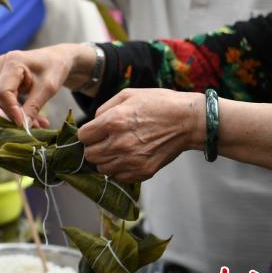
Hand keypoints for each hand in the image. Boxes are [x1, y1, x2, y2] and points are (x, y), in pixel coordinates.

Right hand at [0, 44, 84, 127]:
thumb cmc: (56, 68)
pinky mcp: (3, 78)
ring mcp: (1, 71)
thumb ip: (33, 107)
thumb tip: (23, 127)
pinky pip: (8, 98)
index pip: (3, 92)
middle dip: (18, 114)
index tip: (23, 125)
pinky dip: (21, 109)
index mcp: (12, 61)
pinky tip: (35, 117)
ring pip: (5, 100)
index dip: (12, 110)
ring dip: (21, 114)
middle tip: (37, 127)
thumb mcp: (48, 89)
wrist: (59, 59)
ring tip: (40, 123)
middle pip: (3, 97)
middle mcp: (2, 64)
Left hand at [78, 88, 203, 182]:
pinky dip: (119, 169)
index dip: (87, 133)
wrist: (188, 121)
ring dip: (105, 160)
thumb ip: (104, 109)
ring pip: (101, 168)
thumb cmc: (159, 104)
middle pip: (89, 155)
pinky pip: (118, 177)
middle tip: (105, 141)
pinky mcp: (143, 172)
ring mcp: (131, 160)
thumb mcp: (128, 95)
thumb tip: (93, 122)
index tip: (95, 132)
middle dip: (93, 147)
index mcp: (113, 121)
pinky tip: (128, 157)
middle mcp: (120, 143)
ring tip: (117, 149)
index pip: (83, 136)